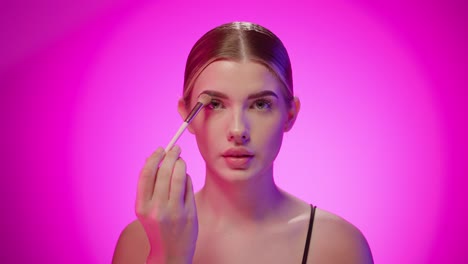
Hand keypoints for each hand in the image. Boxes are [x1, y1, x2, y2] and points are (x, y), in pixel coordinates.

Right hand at [135, 146, 197, 263]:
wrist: (169, 254)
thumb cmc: (157, 226)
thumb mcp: (146, 208)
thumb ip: (148, 185)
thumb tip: (151, 158)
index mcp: (142, 206)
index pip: (146, 174)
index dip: (154, 158)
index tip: (160, 149)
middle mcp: (156, 208)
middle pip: (164, 172)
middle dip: (171, 156)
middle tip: (176, 149)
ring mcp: (174, 211)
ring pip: (179, 176)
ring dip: (181, 164)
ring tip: (181, 160)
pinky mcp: (188, 213)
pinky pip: (189, 186)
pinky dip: (187, 178)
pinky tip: (185, 177)